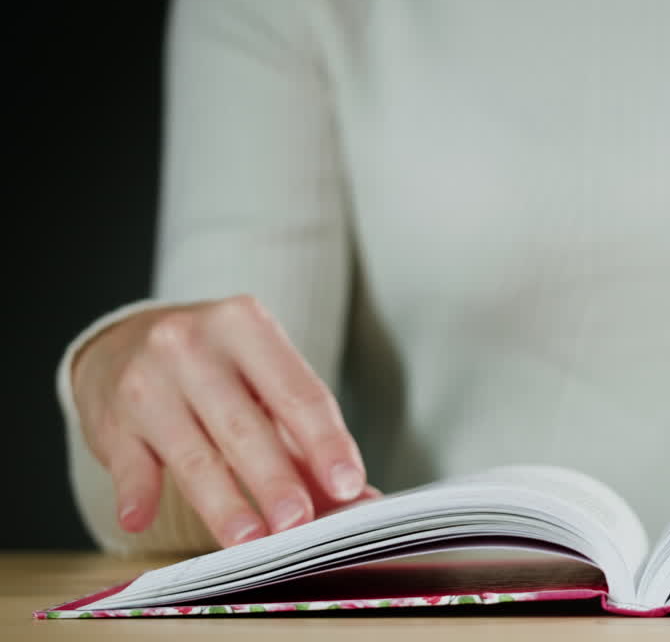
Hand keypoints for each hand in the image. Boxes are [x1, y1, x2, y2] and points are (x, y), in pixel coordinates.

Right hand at [71, 295, 375, 546]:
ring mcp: (146, 381)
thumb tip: (360, 500)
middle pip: (245, 425)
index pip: (298, 392)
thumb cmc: (213, 368)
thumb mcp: (262, 383)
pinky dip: (136, 495)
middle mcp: (192, 345)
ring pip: (193, 454)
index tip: (349, 484)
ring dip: (222, 503)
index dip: (326, 442)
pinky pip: (127, 465)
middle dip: (275, 479)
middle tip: (298, 523)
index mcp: (247, 326)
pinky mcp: (110, 419)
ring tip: (248, 542)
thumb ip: (308, 442)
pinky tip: (141, 521)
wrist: (122, 343)